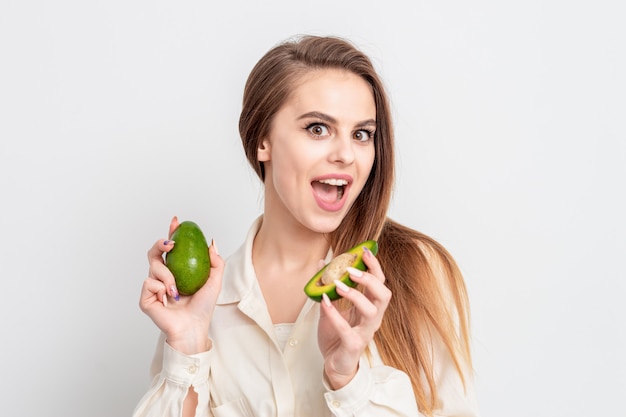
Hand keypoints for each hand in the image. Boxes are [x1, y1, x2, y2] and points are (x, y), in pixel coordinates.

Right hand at [139, 216, 224, 353]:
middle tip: (171, 244)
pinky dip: (160, 288)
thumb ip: (215, 262)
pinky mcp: (146, 298)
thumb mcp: (214, 281)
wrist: (194, 327)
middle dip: (160, 243)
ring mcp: (153, 287)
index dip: (171, 232)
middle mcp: (163, 276)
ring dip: (167, 276)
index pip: (171, 248)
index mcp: (177, 271)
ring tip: (177, 290)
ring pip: (153, 267)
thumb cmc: (203, 307)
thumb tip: (212, 242)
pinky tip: (168, 298)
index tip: (176, 221)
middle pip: (154, 252)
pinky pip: (149, 283)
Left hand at [317, 247, 391, 388]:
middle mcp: (372, 318)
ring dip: (356, 295)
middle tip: (351, 269)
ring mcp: (365, 332)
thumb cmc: (336, 336)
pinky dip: (335, 315)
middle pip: (383, 294)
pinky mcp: (354, 345)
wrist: (333, 365)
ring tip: (338, 285)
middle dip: (371, 279)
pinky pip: (347, 330)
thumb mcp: (330, 307)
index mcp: (369, 306)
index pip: (379, 282)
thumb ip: (327, 288)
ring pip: (371, 311)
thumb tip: (320, 263)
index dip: (374, 266)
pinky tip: (325, 303)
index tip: (364, 250)